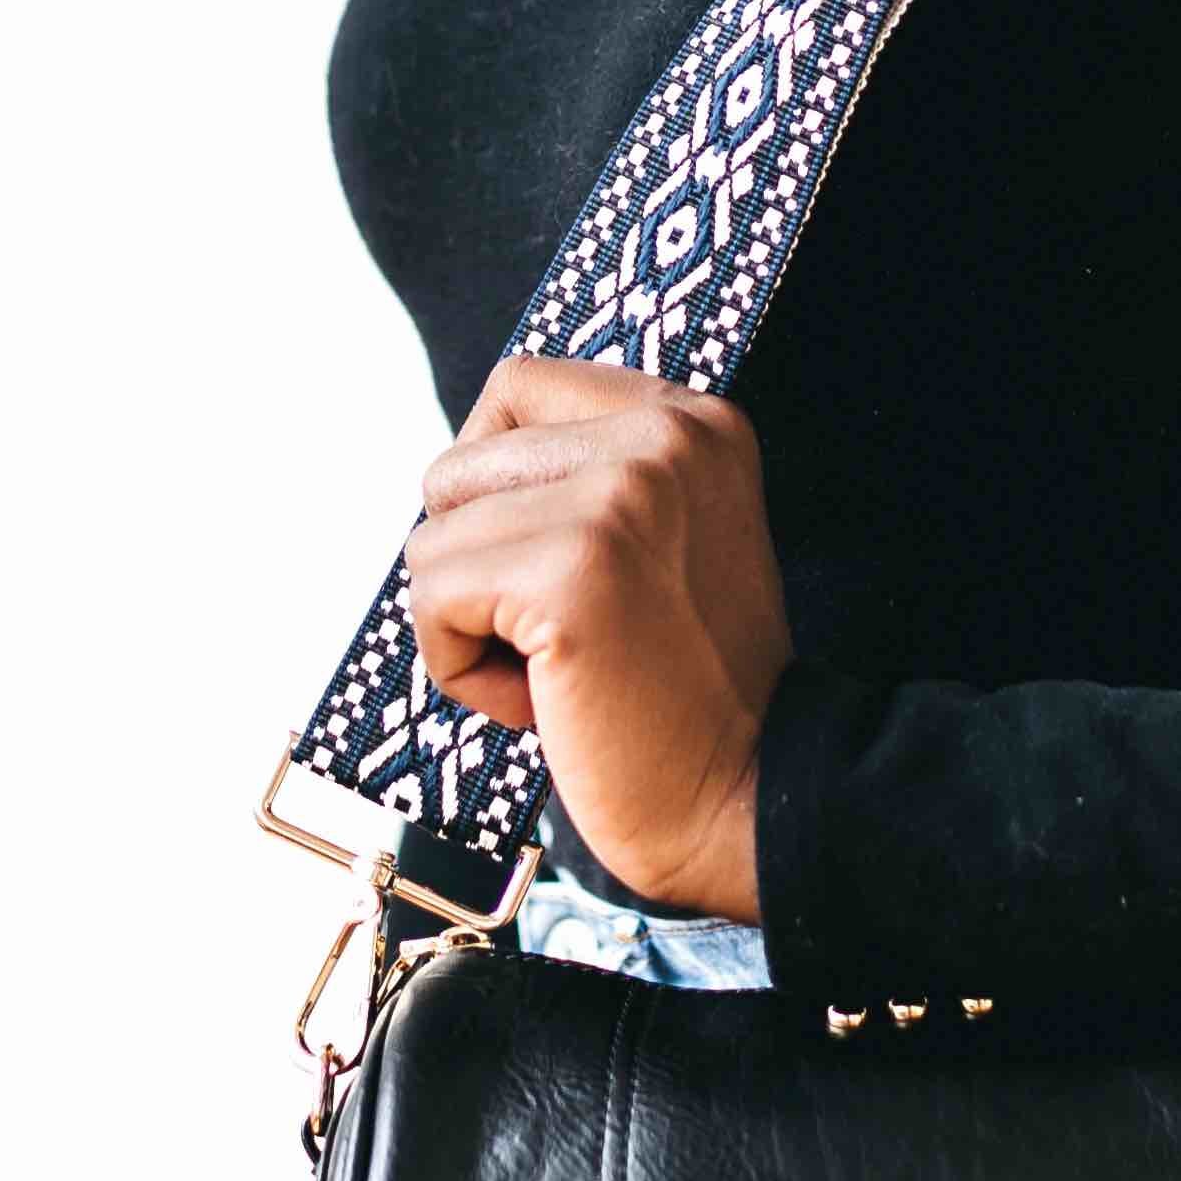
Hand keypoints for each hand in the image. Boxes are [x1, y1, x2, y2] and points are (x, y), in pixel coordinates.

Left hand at [405, 353, 787, 921]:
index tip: (533, 556)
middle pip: (456, 466)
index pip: (516, 384)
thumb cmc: (683, 690)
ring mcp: (620, 497)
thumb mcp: (663, 537)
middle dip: (477, 566)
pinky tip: (545, 699)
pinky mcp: (572, 570)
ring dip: (469, 625)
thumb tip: (454, 473)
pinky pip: (432, 599)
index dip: (490, 476)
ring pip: (433, 538)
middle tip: (562, 633)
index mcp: (693, 420)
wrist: (748, 796)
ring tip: (558, 668)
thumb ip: (586, 477)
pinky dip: (463, 670)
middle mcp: (665, 436)